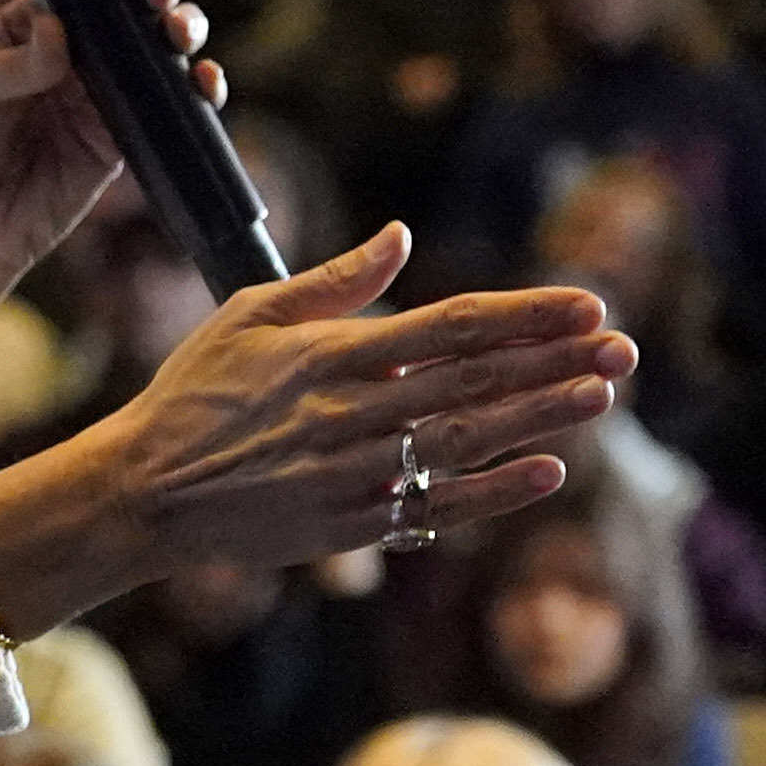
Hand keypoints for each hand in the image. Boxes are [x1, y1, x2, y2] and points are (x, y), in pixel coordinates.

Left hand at [0, 0, 203, 308]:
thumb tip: (60, 32)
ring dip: (181, 31)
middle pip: (127, 9)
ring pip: (155, 54)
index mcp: (27, 32)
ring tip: (179, 30)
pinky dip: (194, 95)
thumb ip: (13, 66)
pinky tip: (203, 83)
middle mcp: (70, 61)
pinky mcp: (117, 148)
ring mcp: (98, 103)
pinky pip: (166, 114)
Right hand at [43, 234, 631, 583]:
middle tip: (623, 348)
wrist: (142, 495)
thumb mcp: (248, 316)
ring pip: (465, 441)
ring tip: (602, 396)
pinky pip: (435, 508)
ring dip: (539, 417)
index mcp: (329, 355)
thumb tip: (400, 238)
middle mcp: (349, 414)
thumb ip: (332, 282)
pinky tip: (549, 470)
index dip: (522, 316)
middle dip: (553, 363)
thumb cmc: (191, 396)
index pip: (448, 327)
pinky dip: (494, 491)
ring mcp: (352, 474)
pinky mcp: (348, 526)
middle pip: (474, 383)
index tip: (585, 303)